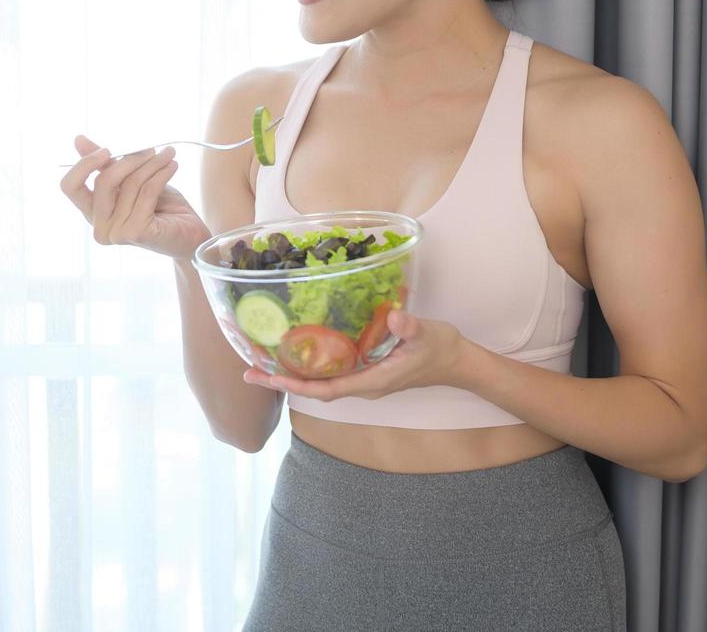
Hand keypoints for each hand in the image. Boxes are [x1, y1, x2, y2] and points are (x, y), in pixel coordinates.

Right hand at [60, 134, 212, 260]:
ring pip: (130, 184)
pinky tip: (172, 166)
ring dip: (153, 164)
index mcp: (92, 213)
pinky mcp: (136, 232)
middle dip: (130, 160)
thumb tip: (79, 140)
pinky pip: (147, 191)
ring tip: (168, 155)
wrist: (190, 235)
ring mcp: (116, 233)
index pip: (69, 187)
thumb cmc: (160, 208)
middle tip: (151, 149)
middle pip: (104, 181)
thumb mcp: (130, 180)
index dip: (84, 165)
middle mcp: (99, 227)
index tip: (105, 150)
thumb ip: (106, 165)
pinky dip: (162, 174)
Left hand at [242, 309, 467, 399]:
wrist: (457, 362)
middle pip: (314, 389)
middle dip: (282, 381)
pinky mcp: (366, 370)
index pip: (325, 389)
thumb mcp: (428, 335)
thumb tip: (395, 318)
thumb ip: (410, 328)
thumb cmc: (441, 349)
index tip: (268, 377)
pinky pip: (331, 373)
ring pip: (320, 382)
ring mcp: (363, 379)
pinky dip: (309, 366)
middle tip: (249, 371)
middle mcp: (362, 384)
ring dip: (292, 375)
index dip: (295, 384)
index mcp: (371, 381)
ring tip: (262, 364)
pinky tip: (296, 353)